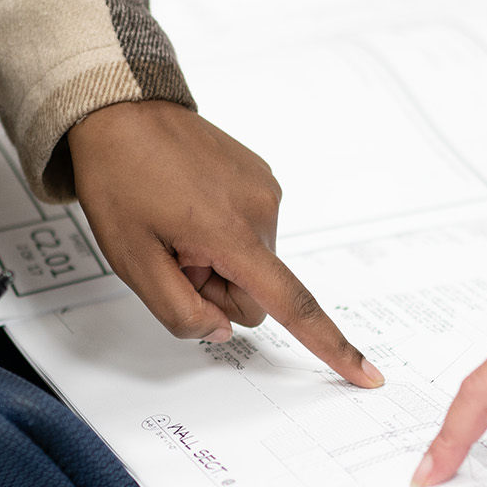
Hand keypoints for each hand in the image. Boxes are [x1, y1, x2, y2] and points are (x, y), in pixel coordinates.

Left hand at [67, 100, 383, 387]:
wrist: (119, 110)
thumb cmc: (120, 178)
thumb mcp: (133, 262)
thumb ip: (179, 312)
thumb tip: (220, 330)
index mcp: (232, 233)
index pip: (292, 305)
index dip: (330, 346)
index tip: (367, 375)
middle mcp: (261, 210)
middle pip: (258, 293)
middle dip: (217, 290)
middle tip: (172, 256)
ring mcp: (264, 190)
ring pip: (253, 265)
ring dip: (217, 261)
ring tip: (176, 226)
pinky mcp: (260, 178)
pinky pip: (251, 233)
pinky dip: (222, 235)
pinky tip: (188, 207)